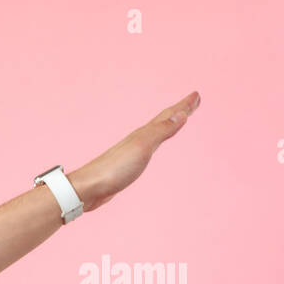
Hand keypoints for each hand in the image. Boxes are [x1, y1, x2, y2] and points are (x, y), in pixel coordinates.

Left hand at [69, 90, 200, 211]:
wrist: (87, 189)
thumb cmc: (114, 169)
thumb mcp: (142, 147)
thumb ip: (161, 131)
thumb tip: (181, 114)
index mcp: (143, 134)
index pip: (168, 116)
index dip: (184, 106)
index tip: (196, 94)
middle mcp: (137, 140)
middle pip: (162, 122)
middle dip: (179, 111)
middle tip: (193, 101)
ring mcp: (130, 152)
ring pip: (154, 134)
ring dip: (167, 126)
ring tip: (175, 121)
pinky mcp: (125, 166)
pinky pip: (146, 149)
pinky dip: (154, 143)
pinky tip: (151, 147)